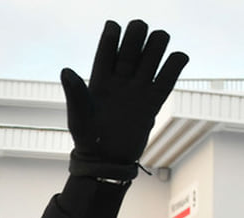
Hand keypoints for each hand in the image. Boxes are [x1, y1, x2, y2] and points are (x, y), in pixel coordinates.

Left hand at [61, 20, 188, 178]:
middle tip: (138, 36)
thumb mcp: (79, 117)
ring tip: (157, 44)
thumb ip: (76, 93)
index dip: (111, 34)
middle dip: (137, 34)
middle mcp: (120, 79)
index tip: (113, 27)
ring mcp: (137, 89)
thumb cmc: (87, 140)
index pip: (107, 48)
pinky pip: (168, 77)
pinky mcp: (153, 101)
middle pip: (132, 45)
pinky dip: (176, 63)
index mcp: (99, 79)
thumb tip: (65, 70)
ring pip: (152, 54)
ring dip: (157, 43)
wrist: (107, 162)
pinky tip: (178, 58)